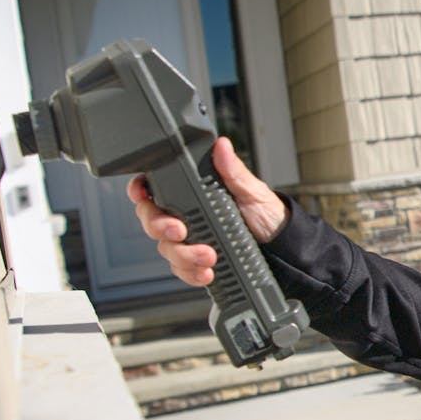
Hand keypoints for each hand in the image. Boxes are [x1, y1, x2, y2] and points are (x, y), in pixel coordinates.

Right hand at [126, 137, 286, 286]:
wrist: (280, 246)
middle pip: (151, 219)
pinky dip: (191, 273)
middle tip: (181, 230)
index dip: (140, 189)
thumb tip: (222, 147)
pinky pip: (181, 270)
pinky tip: (206, 272)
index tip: (143, 194)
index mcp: (193, 192)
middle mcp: (185, 215)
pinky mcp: (196, 262)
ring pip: (166, 248)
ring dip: (184, 254)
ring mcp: (189, 239)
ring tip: (209, 256)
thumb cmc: (265, 213)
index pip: (155, 187)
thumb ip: (233, 171)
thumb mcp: (252, 189)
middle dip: (160, 226)